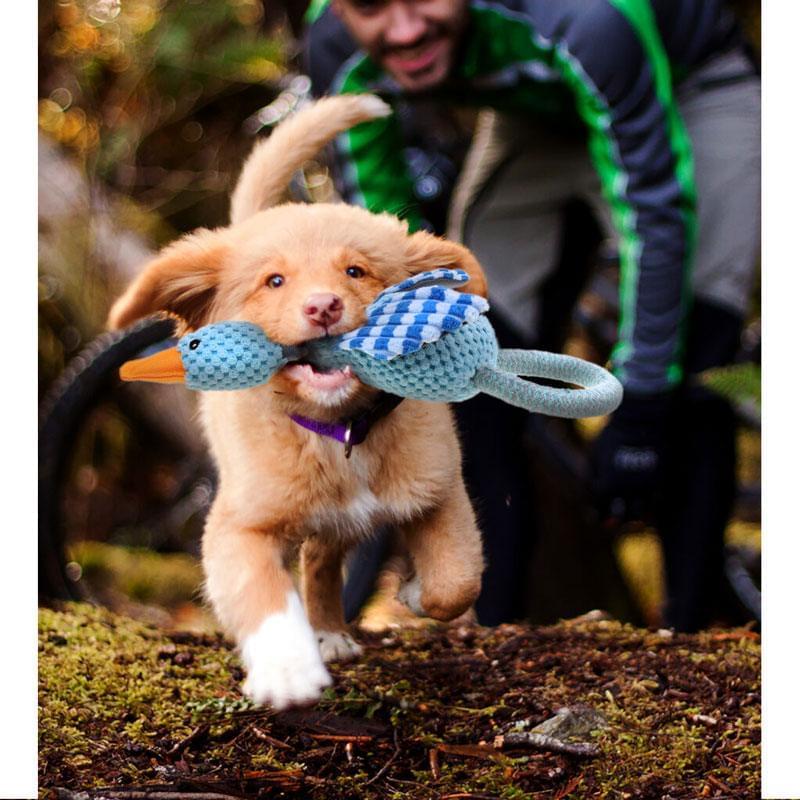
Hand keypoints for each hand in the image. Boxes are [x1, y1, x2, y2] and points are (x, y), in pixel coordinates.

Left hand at [590, 391, 673, 522]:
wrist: (642, 422)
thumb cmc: (614, 436)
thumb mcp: (595, 453)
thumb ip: (591, 474)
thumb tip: (590, 489)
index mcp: (607, 483)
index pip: (599, 506)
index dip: (596, 512)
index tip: (595, 516)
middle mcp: (626, 490)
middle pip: (619, 516)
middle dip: (613, 521)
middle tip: (610, 524)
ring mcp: (644, 487)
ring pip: (640, 514)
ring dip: (633, 519)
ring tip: (630, 521)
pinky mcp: (659, 481)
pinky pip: (655, 503)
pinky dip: (650, 510)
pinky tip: (645, 513)